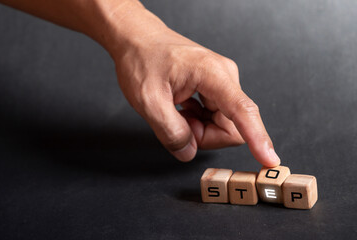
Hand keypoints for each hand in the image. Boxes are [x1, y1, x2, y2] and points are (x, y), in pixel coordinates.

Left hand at [101, 2, 280, 166]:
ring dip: (198, 129)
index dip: (258, 138)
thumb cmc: (141, 59)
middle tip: (177, 122)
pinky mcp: (214, 89)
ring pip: (222, 125)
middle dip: (204, 135)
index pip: (243, 112)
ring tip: (176, 111)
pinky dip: (196, 122)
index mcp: (213, 74)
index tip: (270, 159)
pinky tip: (180, 108)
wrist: (137, 39)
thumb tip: (189, 152)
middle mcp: (224, 78)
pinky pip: (214, 118)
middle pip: (231, 127)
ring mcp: (221, 83)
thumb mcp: (147, 100)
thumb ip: (170, 131)